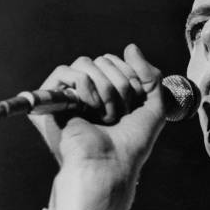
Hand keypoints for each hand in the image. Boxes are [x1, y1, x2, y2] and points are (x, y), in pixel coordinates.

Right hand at [30, 44, 165, 209]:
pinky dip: (84, 88)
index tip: (134, 107)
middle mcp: (93, 90)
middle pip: (106, 59)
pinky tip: (87, 109)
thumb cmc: (133, 142)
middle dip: (121, 86)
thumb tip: (130, 47)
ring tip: (104, 115)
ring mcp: (73, 93)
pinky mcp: (55, 99)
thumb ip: (150, 75)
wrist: (111, 163)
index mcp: (113, 91)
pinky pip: (66, 71)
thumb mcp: (154, 106)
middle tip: (119, 115)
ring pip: (88, 62)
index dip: (134, 80)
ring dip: (105, 91)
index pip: (121, 61)